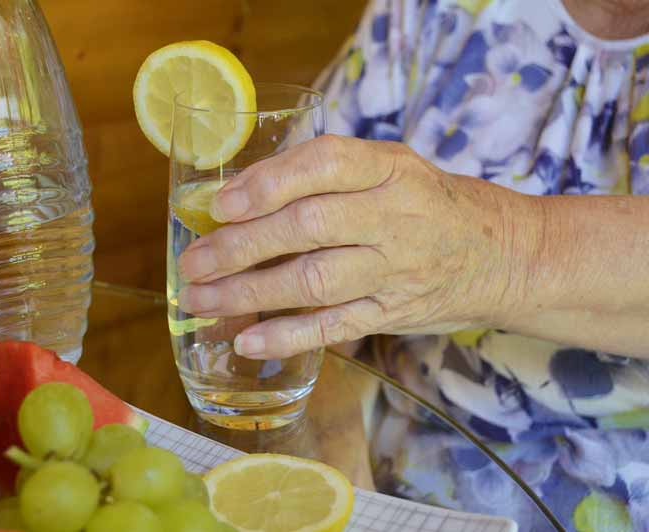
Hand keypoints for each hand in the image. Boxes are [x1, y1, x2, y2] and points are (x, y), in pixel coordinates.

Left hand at [177, 135, 534, 358]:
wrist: (500, 253)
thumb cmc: (428, 203)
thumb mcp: (390, 166)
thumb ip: (327, 172)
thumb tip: (240, 193)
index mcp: (389, 168)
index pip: (324, 164)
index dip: (268, 184)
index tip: (221, 205)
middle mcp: (393, 216)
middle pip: (308, 227)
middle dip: (241, 246)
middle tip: (194, 263)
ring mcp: (394, 269)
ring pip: (313, 281)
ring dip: (250, 294)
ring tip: (201, 301)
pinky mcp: (391, 312)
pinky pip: (335, 327)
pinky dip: (288, 337)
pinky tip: (247, 342)